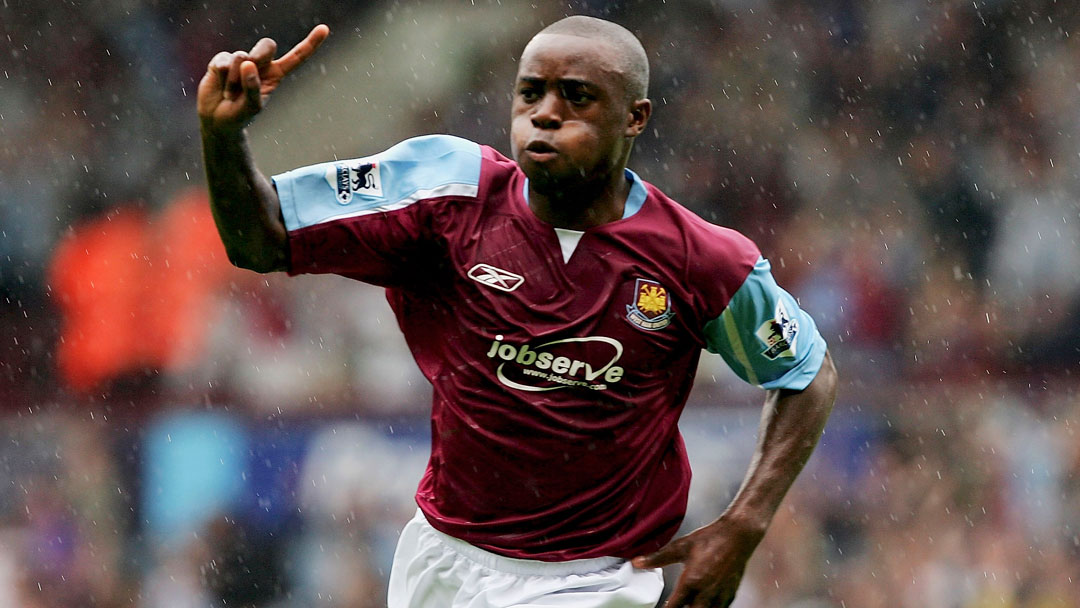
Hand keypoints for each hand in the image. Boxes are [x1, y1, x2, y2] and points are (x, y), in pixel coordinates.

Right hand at [197, 24, 329, 131]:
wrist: (217, 119)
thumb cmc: (241, 115)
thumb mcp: (252, 107)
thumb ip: (253, 88)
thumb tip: (247, 63)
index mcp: (276, 74)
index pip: (297, 57)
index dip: (310, 43)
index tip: (325, 29)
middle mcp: (260, 63)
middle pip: (268, 45)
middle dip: (259, 58)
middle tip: (248, 74)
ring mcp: (241, 60)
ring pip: (242, 56)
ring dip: (235, 80)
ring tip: (232, 93)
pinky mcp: (222, 60)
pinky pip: (224, 61)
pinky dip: (223, 79)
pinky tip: (221, 87)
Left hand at [631, 515, 765, 606]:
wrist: (738, 535)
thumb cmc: (711, 539)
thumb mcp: (681, 546)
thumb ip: (658, 558)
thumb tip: (638, 562)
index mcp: (691, 582)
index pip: (674, 607)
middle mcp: (706, 593)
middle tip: (676, 605)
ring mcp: (720, 595)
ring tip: (691, 604)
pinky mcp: (730, 594)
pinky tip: (706, 604)